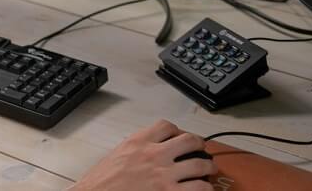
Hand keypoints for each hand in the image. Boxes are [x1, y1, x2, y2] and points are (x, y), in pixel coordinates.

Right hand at [70, 120, 216, 190]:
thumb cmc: (102, 183)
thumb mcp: (117, 156)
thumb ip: (135, 149)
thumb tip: (149, 149)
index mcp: (138, 142)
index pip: (166, 126)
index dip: (177, 130)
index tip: (178, 135)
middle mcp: (154, 155)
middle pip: (188, 140)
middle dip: (199, 144)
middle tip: (201, 149)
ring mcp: (164, 176)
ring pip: (199, 164)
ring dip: (208, 167)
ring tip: (209, 170)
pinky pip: (199, 188)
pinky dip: (205, 188)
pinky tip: (204, 189)